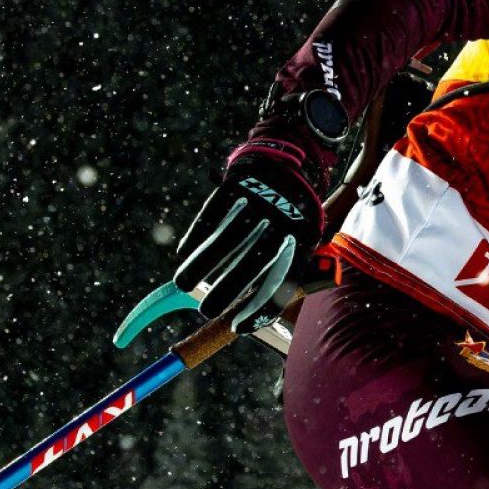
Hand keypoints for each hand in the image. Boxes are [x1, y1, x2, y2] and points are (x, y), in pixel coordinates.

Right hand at [174, 142, 325, 330]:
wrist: (289, 162)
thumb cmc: (289, 217)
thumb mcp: (300, 240)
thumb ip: (280, 273)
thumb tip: (251, 318)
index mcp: (304, 239)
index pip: (284, 281)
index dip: (260, 308)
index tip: (237, 327)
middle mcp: (283, 220)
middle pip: (253, 262)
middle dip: (227, 291)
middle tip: (207, 310)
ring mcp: (260, 200)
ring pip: (227, 238)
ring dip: (201, 264)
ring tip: (184, 284)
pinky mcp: (238, 184)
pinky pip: (213, 214)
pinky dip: (196, 236)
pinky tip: (184, 252)